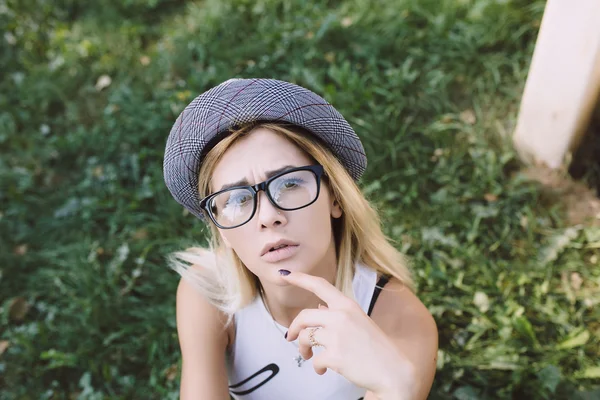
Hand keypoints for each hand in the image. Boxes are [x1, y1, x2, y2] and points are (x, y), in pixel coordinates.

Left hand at [280, 270, 414, 398]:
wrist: (392, 370)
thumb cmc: (375, 347)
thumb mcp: (358, 322)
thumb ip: (338, 314)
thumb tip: (319, 307)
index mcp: (347, 305)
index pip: (319, 285)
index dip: (300, 278)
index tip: (285, 275)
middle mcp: (341, 316)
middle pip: (303, 316)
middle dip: (293, 328)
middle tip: (290, 337)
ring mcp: (337, 336)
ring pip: (305, 338)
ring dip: (303, 350)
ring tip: (309, 356)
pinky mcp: (335, 356)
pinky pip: (315, 360)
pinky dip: (317, 366)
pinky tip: (323, 369)